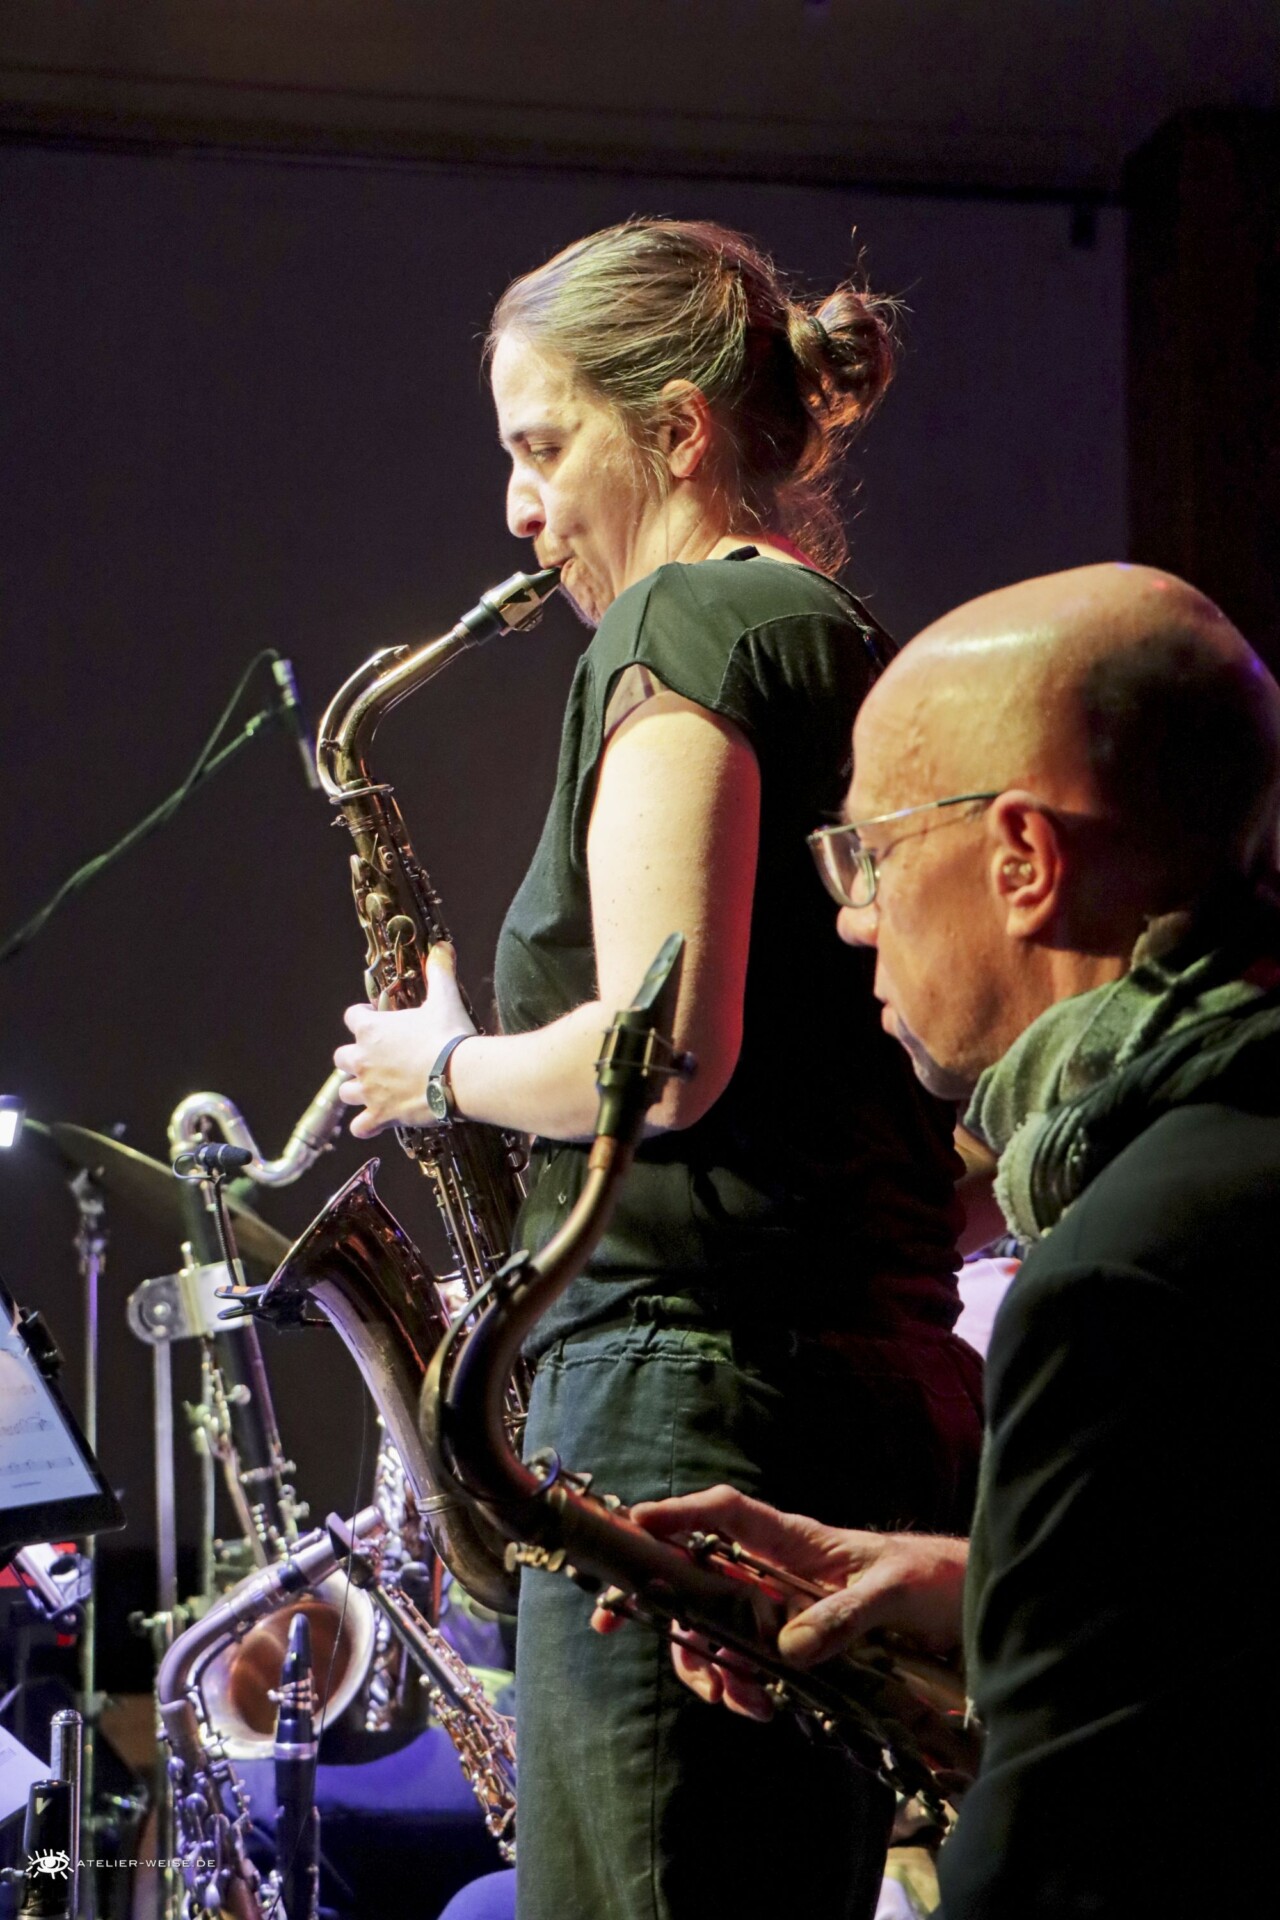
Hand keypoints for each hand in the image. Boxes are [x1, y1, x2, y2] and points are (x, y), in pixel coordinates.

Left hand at [334, 943, 474, 1137]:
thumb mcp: (443, 999)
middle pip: (342, 1057)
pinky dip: (366, 1125)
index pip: (352, 1017)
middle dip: (354, 1057)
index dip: (362, 1017)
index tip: (373, 1018)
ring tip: (372, 1089)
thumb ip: (439, 972)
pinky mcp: (381, 1115)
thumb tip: (442, 946)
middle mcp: (362, 1060)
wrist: (459, 1076)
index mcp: (372, 1029)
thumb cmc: (447, 1037)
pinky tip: (374, 1122)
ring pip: (346, 1092)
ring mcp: (369, 1090)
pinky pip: (361, 1126)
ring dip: (356, 1090)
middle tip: (374, 1057)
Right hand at [590, 1484, 967, 1719]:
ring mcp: (778, 1609)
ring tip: (737, 1699)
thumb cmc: (932, 1580)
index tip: (633, 1525)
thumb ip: (843, 1616)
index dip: (677, 1514)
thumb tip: (785, 1649)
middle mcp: (775, 1571)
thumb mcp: (895, 1592)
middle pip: (694, 1574)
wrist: (964, 1609)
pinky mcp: (790, 1646)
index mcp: (794, 1540)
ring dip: (703, 1664)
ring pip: (709, 1628)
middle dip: (652, 1596)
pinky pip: (741, 1664)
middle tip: (612, 1620)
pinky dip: (735, 1688)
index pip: (725, 1513)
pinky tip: (758, 1708)